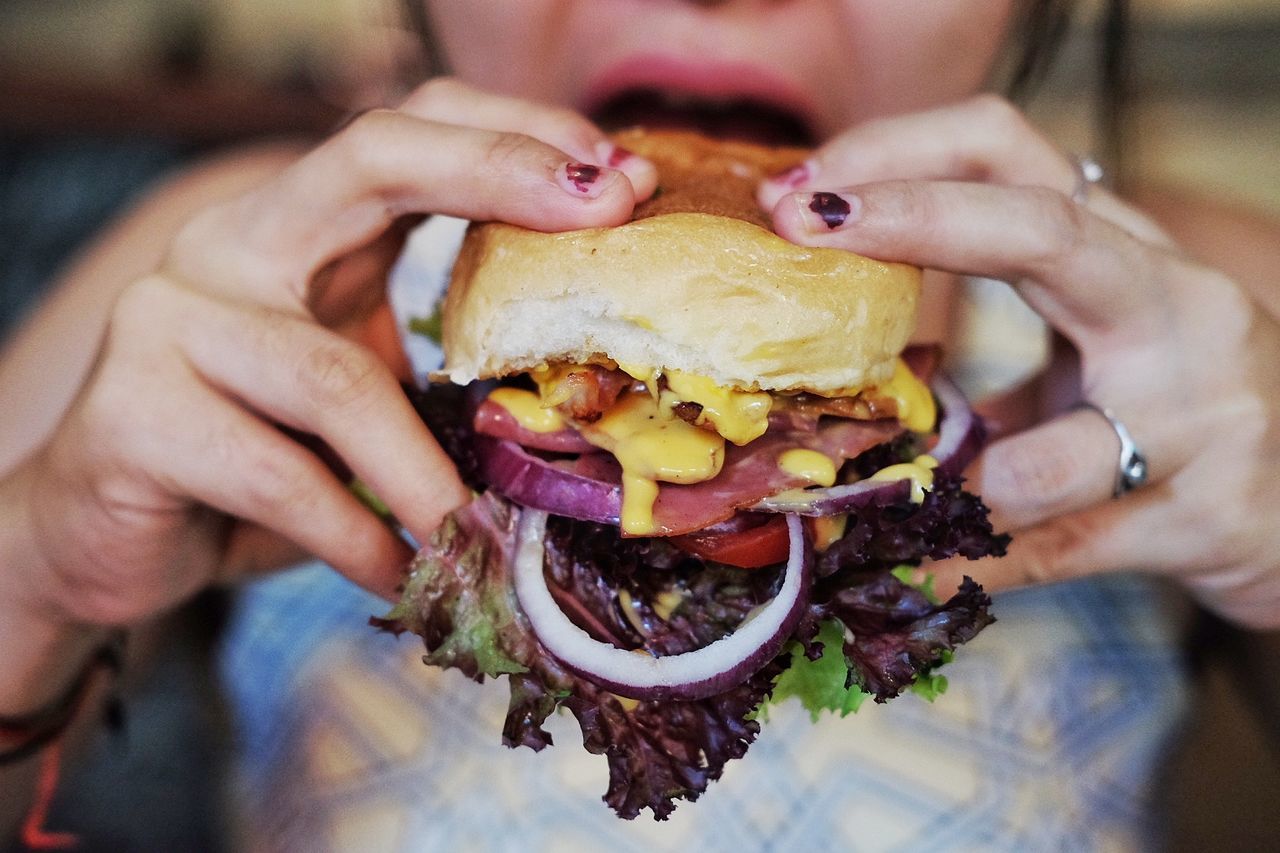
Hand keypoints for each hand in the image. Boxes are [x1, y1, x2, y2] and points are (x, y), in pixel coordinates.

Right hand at [7, 79, 657, 626]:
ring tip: (476, 534)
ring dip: (426, 473)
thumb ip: (431, 366)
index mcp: (294, 231)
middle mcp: (230, 245)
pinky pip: (279, 477)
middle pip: (368, 160)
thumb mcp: (358, 394)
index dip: (512, 134)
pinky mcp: (131, 414)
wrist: (105, 535)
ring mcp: (170, 319)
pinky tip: (395, 574)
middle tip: (601, 212)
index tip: (620, 176)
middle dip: (496, 172)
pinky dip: (358, 537)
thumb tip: (593, 382)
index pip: (405, 132)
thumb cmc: (258, 462)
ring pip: (336, 377)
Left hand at [760, 95, 1279, 628]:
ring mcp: (1204, 411)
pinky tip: (921, 574)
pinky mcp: (1213, 514)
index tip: (794, 193)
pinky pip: (1069, 546)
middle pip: (1042, 225)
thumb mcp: (1088, 345)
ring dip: (950, 481)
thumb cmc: (1174, 415)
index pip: (1009, 150)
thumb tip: (829, 358)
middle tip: (802, 225)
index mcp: (1122, 252)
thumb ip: (985, 338)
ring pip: (1057, 447)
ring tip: (865, 494)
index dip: (897, 152)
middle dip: (910, 214)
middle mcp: (1173, 305)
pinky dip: (981, 562)